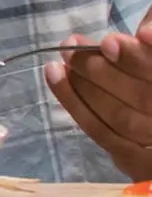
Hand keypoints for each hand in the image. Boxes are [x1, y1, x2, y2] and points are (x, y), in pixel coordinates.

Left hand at [46, 9, 151, 179]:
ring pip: (121, 118)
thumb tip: (144, 34)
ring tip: (60, 60)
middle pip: (143, 98)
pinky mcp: (137, 162)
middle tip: (70, 45)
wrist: (148, 114)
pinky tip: (55, 76)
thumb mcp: (149, 48)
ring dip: (83, 85)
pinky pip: (102, 134)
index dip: (138, 60)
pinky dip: (74, 103)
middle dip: (101, 69)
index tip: (109, 41)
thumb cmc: (144, 72)